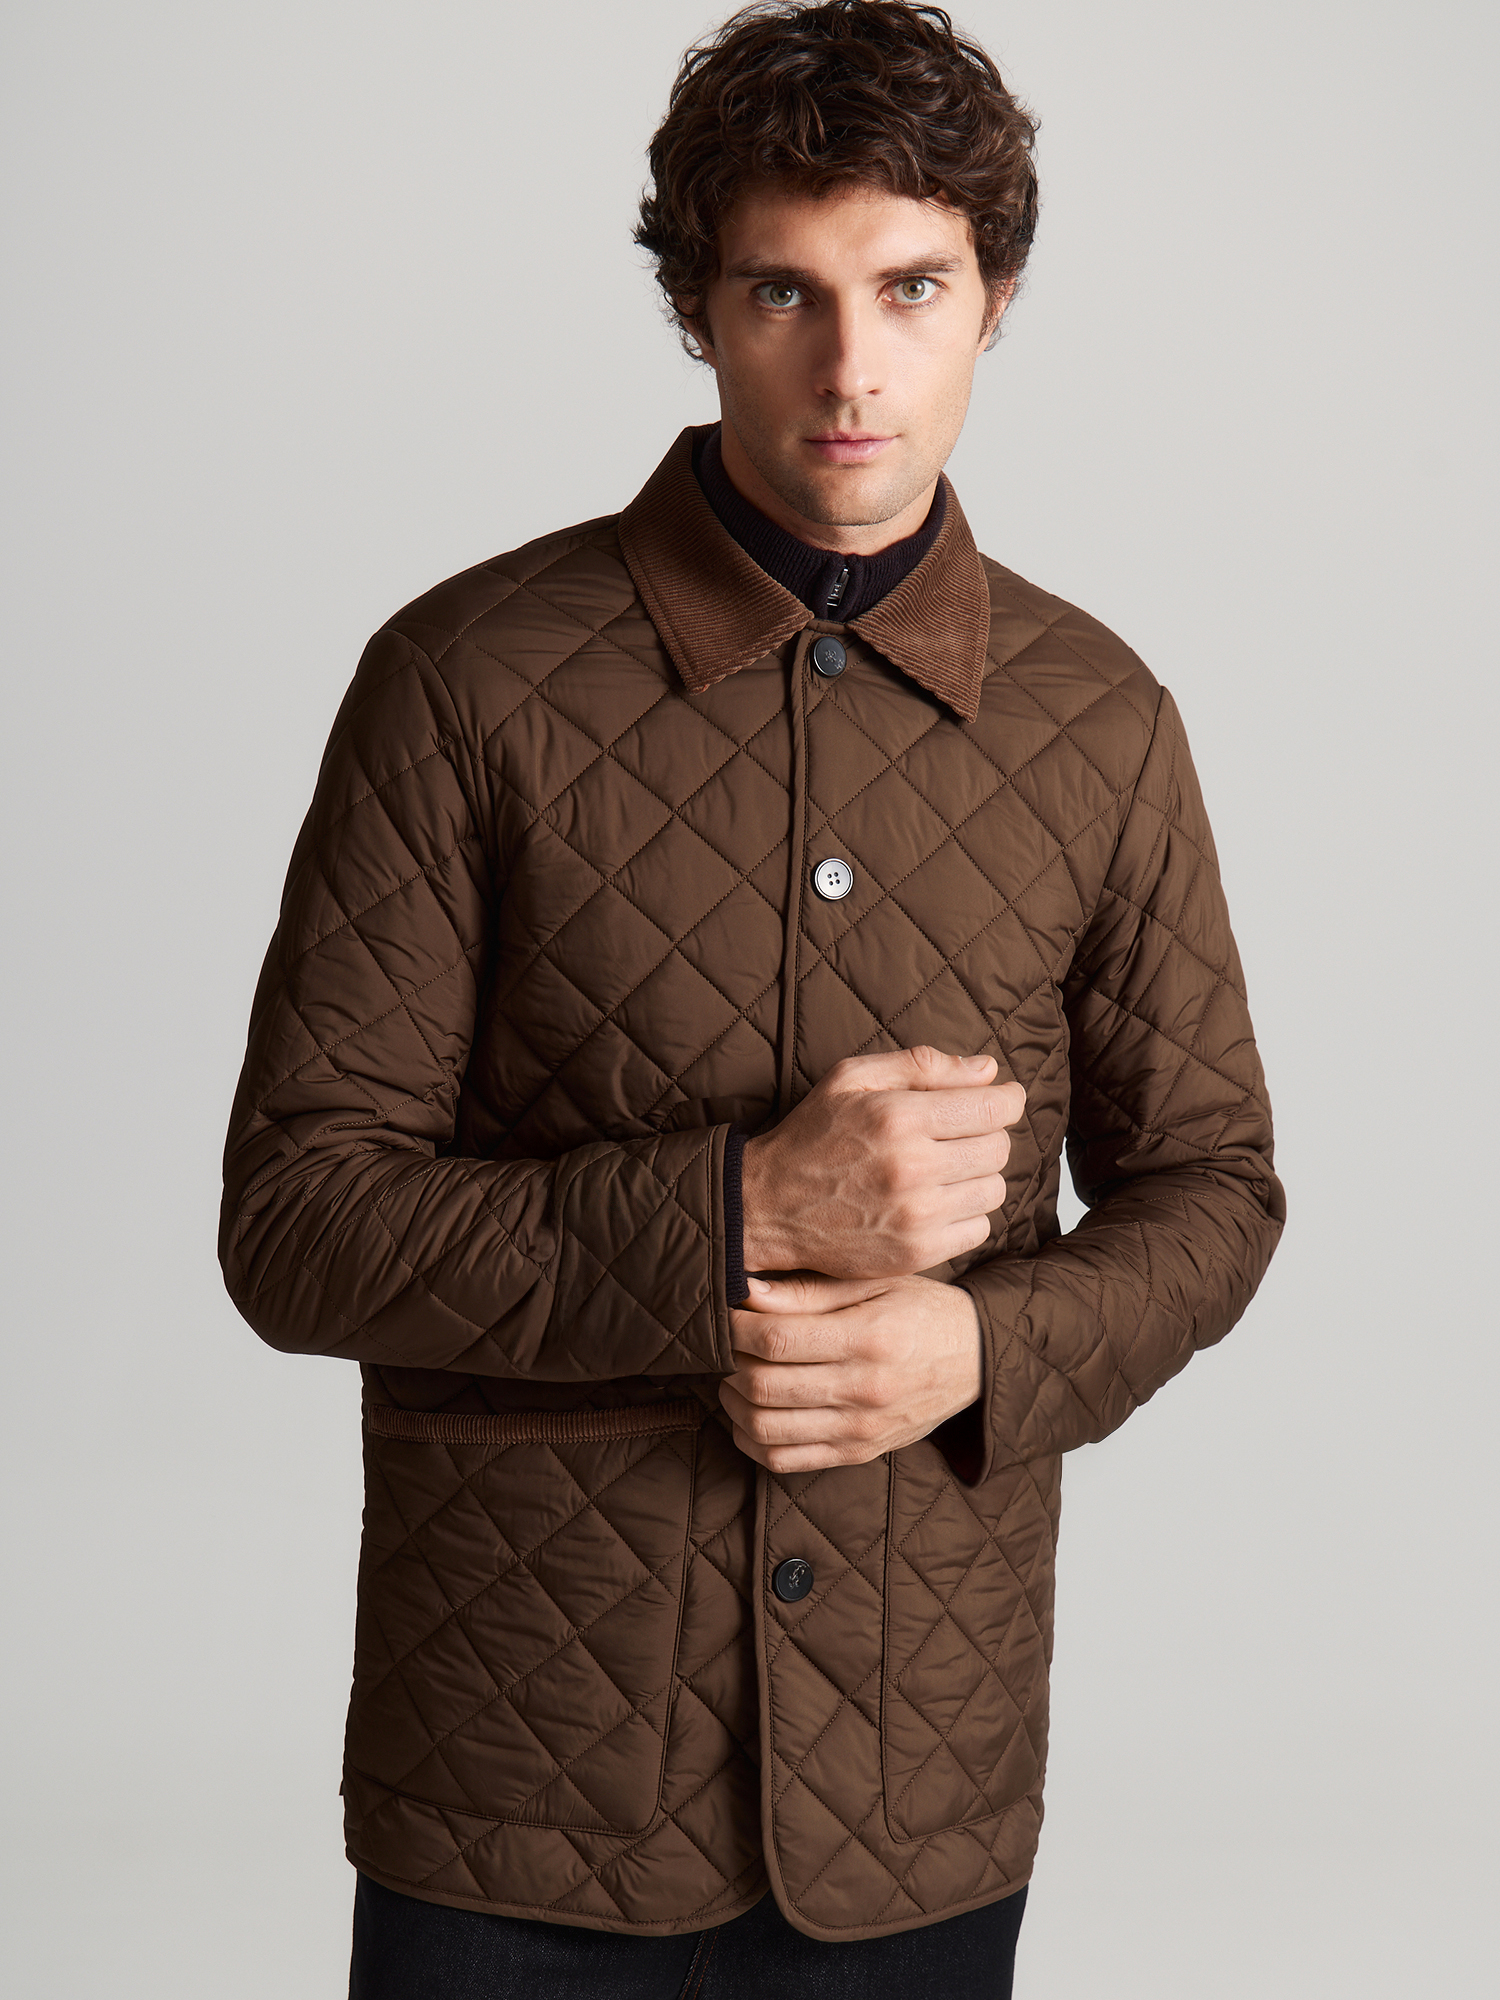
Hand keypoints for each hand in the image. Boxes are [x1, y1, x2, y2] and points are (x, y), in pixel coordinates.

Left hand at [719, 1270, 982, 1471]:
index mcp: (869, 1337)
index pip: (776, 1339)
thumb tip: (747, 1292)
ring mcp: (861, 1429)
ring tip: (732, 1375)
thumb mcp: (877, 1283)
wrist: (975, 1360)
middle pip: (764, 1385)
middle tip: (724, 1342)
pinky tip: (748, 1413)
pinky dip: (751, 1441)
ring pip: (766, 1428)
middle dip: (728, 1361)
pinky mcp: (858, 1453)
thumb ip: (811, 1290)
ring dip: (732, 1402)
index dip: (735, 1326)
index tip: (725, 1311)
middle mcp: (865, 1389)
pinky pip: (785, 1461)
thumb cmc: (920, 1310)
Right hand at [740, 1046, 1025, 1278]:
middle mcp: (912, 1168)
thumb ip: (923, 1065)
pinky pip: (979, 1229)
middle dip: (989, 1135)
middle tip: (962, 1134)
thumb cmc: (812, 1136)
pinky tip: (935, 1201)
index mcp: (899, 1117)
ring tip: (945, 1169)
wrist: (767, 1206)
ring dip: (978, 1176)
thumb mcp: (852, 1078)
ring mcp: (916, 1216)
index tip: (1003, 1098)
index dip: (1008, 1099)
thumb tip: (989, 1070)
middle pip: (998, 1149)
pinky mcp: (916, 1253)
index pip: (992, 1108)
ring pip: (994, 1190)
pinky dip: (966, 1214)